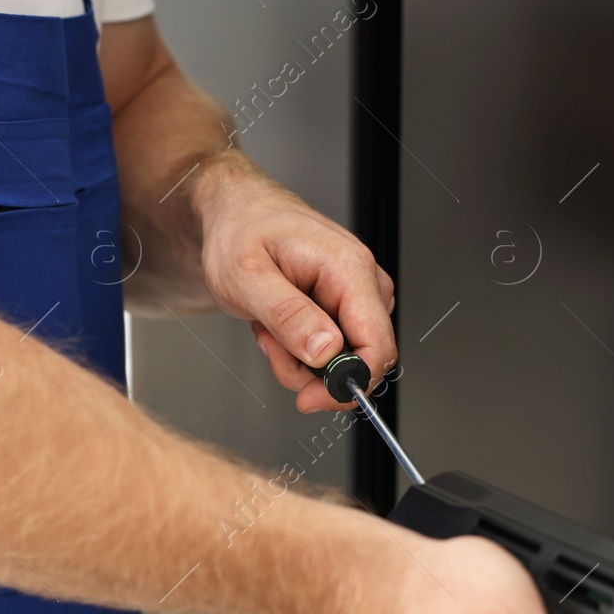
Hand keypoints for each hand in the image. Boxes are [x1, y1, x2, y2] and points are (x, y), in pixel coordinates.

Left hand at [192, 151, 395, 412]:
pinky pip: (333, 351)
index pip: (378, 344)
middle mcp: (363, 281)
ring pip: (344, 360)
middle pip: (361, 359)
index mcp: (348, 268)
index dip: (350, 382)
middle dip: (311, 370)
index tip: (311, 398)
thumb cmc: (240, 233)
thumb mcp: (247, 277)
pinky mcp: (346, 307)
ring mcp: (357, 295)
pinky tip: (279, 325)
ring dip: (299, 360)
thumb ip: (289, 316)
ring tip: (269, 325)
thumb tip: (327, 352)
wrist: (235, 215)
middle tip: (270, 343)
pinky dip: (300, 351)